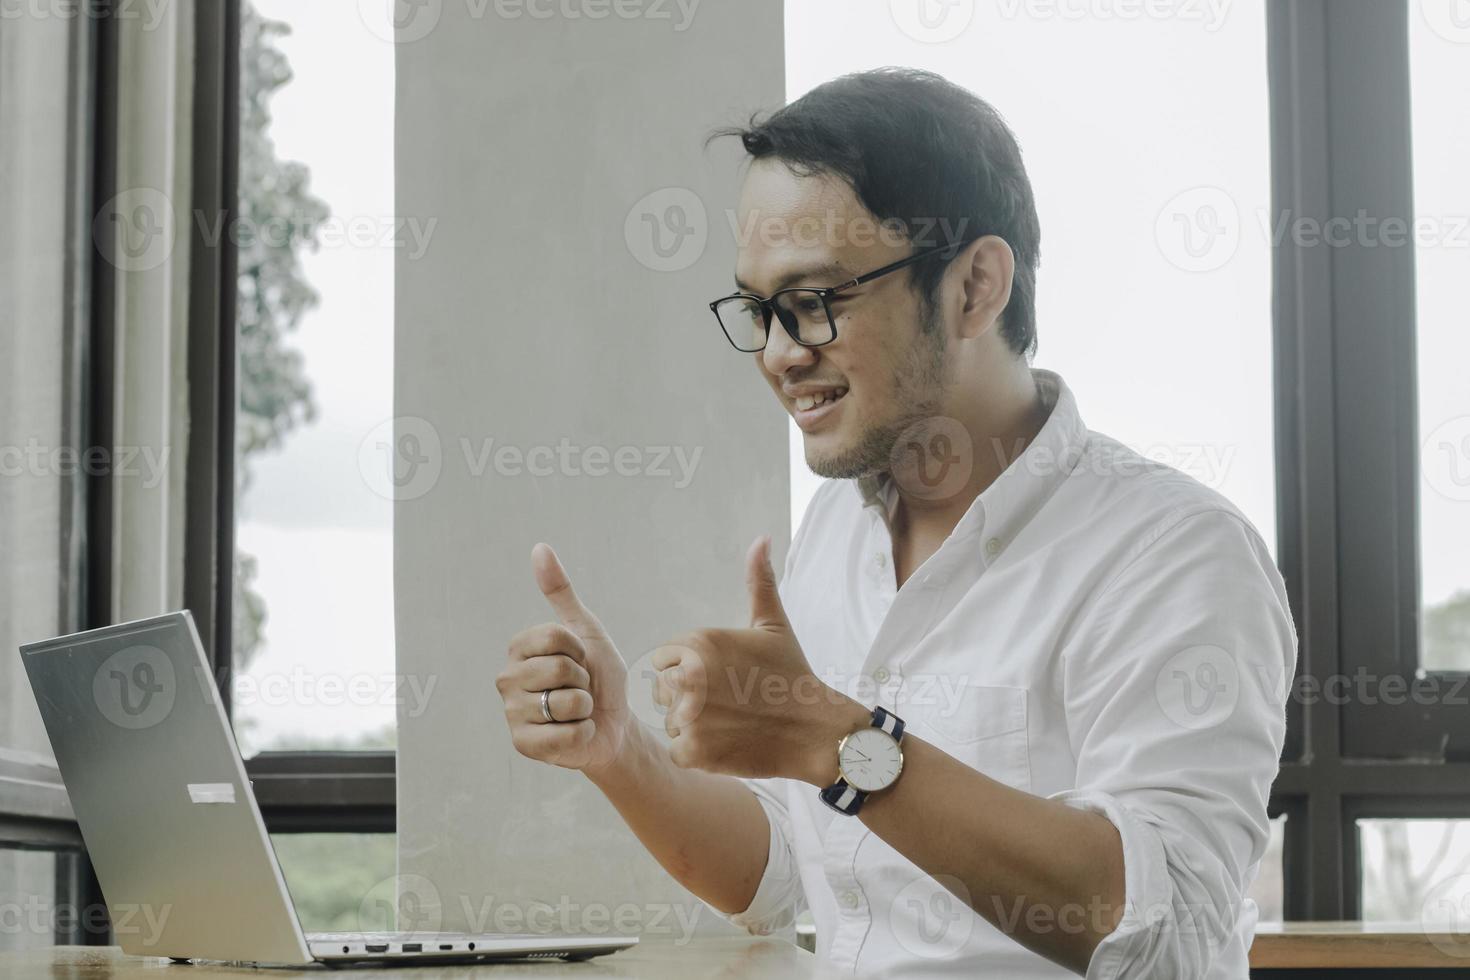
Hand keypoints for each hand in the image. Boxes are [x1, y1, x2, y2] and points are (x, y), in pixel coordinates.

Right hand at [496, 544, 632, 773]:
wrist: (614, 723)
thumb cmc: (599, 676)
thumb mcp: (587, 630)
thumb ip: (561, 592)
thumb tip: (540, 547)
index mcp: (518, 648)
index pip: (555, 637)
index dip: (579, 650)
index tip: (580, 659)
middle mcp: (507, 679)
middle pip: (560, 669)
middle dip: (583, 680)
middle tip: (579, 688)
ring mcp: (512, 714)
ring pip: (565, 703)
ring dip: (584, 708)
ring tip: (576, 712)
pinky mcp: (523, 745)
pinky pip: (566, 735)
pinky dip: (582, 734)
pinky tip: (573, 734)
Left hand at [652, 535, 868, 783]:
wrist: (816, 730)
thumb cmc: (791, 674)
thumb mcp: (772, 624)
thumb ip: (758, 582)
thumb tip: (760, 540)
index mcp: (698, 643)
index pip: (665, 660)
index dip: (690, 671)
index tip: (722, 680)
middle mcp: (687, 676)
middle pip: (663, 690)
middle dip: (688, 698)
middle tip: (729, 704)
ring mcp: (689, 715)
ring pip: (670, 721)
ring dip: (693, 726)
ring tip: (731, 723)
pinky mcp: (694, 751)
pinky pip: (678, 750)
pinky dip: (699, 753)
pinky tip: (729, 743)